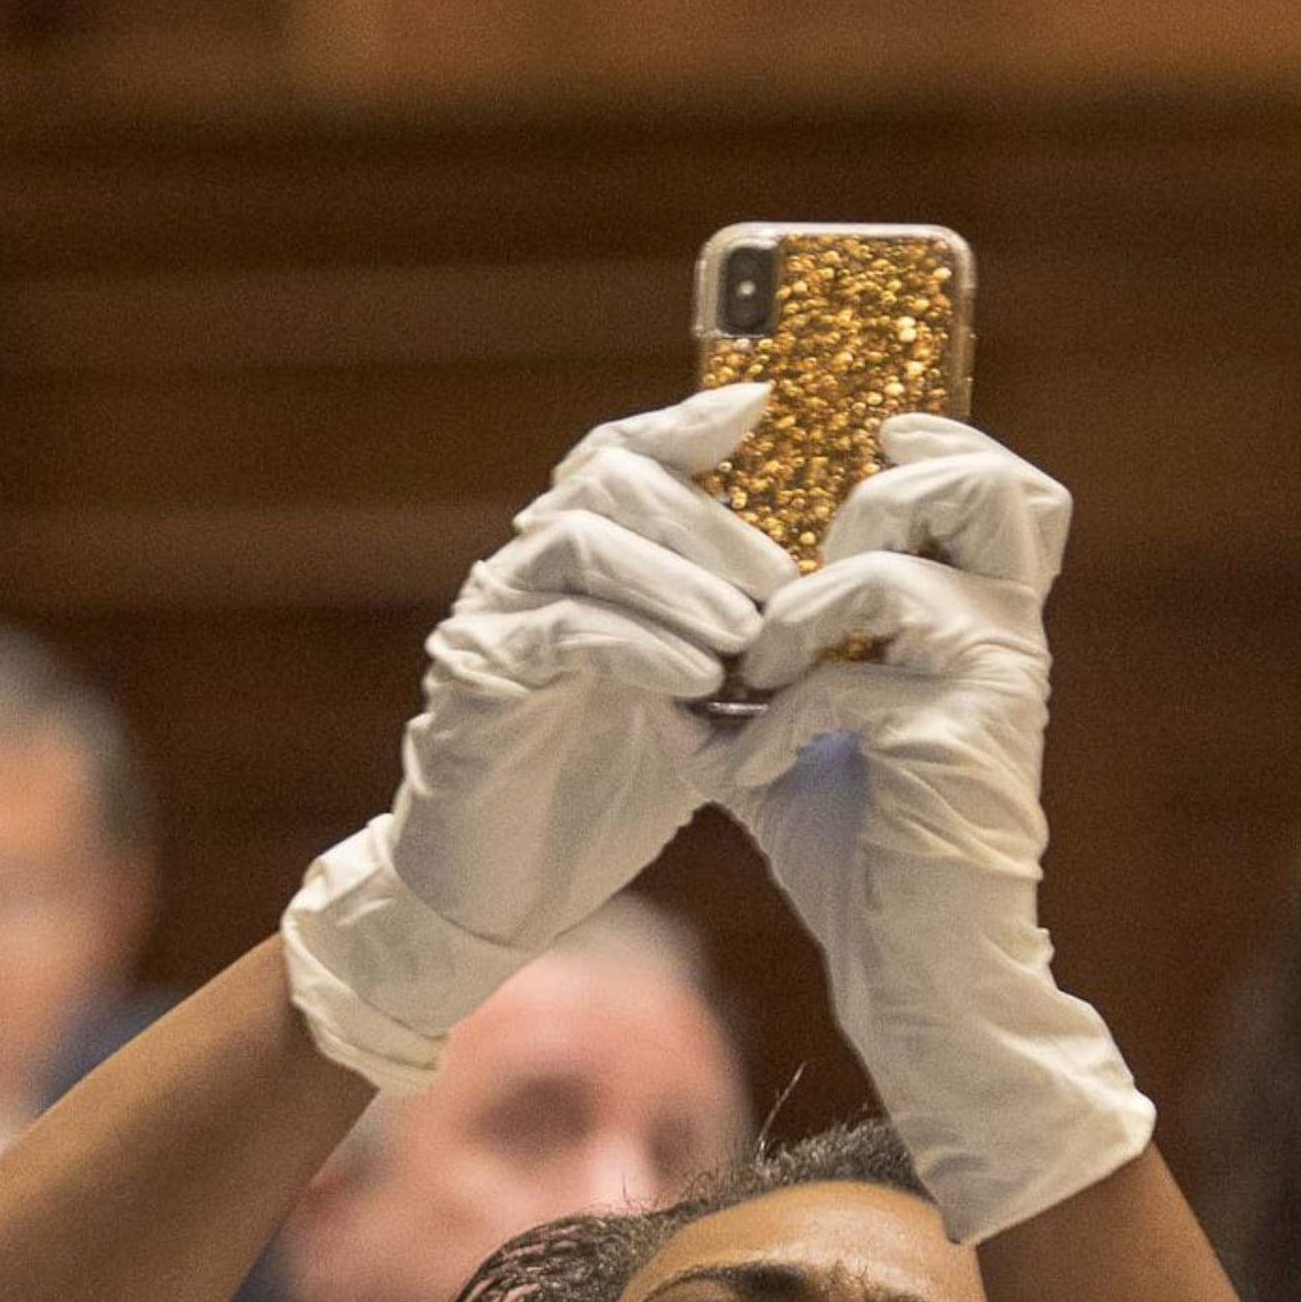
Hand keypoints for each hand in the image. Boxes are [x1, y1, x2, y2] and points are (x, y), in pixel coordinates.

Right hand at [285, 386, 795, 1090]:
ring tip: (746, 636)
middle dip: (707, 523)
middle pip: (609, 480)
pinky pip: (560, 631)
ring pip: (580, 540)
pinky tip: (694, 678)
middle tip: (783, 586)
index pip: (622, 456)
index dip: (687, 423)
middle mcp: (524, 572)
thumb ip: (730, 635)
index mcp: (574, 564)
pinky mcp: (476, 679)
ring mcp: (492, 618)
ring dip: (678, 579)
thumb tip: (825, 589)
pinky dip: (639, 644)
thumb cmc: (599, 794)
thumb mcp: (688, 700)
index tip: (763, 408)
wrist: (503, 893)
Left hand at [709, 415, 1147, 1240]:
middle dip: (874, 500)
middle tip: (808, 567)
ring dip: (799, 608)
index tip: (860, 448)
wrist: (918, 974)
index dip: (939, 441)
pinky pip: (840, 683)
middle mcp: (1006, 638)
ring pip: (893, 573)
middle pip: (987, 488)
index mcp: (984, 621)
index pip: (1004, 486)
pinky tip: (741, 769)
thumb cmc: (864, 856)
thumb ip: (760, 660)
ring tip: (754, 667)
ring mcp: (990, 684)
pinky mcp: (954, 741)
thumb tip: (661, 607)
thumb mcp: (802, 733)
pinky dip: (769, 720)